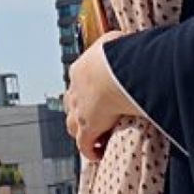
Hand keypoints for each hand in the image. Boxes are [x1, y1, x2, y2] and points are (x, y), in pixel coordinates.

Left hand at [65, 31, 136, 159]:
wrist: (115, 71)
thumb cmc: (118, 54)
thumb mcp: (115, 41)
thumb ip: (116, 43)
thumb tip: (123, 40)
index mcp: (80, 69)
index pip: (79, 81)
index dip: (86, 90)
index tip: (97, 96)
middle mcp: (75, 90)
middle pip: (70, 103)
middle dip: (77, 110)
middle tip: (91, 116)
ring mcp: (79, 110)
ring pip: (72, 124)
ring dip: (80, 130)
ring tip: (93, 136)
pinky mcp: (87, 128)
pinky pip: (85, 144)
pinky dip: (89, 150)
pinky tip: (97, 154)